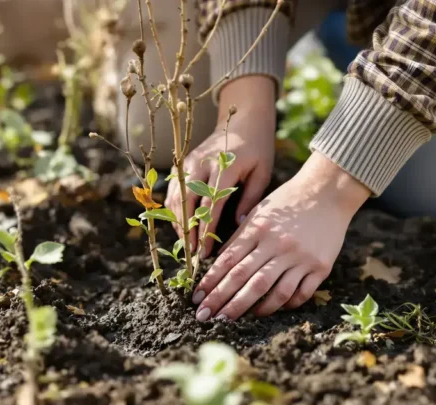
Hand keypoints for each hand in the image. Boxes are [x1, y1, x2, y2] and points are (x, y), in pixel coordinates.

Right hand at [165, 76, 276, 256]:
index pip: (210, 204)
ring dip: (179, 222)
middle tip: (190, 254)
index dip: (205, 231)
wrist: (244, 119)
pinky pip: (174, 189)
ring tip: (185, 245)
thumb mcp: (262, 172)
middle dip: (188, 231)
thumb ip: (249, 198)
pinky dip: (175, 209)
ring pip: (176, 197)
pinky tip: (181, 226)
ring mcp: (190, 162)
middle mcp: (203, 163)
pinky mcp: (184, 163)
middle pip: (188, 203)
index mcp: (225, 165)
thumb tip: (237, 226)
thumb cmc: (258, 148)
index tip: (204, 252)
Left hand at [192, 152, 370, 320]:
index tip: (196, 299)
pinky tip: (271, 309)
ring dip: (251, 309)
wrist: (327, 191)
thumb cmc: (287, 203)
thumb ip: (239, 238)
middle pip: (246, 280)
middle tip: (205, 317)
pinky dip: (285, 305)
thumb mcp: (258, 213)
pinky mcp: (321, 267)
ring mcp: (301, 258)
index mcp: (258, 230)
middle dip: (222, 301)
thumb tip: (217, 263)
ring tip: (233, 319)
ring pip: (273, 291)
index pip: (228, 262)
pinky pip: (300, 293)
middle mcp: (278, 245)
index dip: (210, 282)